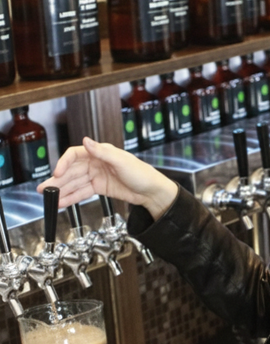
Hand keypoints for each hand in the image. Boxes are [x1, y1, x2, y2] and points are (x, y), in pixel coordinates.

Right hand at [37, 137, 177, 220]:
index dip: (64, 163)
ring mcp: (96, 176)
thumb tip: (86, 141)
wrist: (152, 192)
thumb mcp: (122, 161)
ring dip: (62, 190)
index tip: (57, 172)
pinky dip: (72, 197)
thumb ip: (102, 152)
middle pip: (72, 171)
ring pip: (75, 183)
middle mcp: (96, 163)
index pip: (75, 155)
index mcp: (100, 153)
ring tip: (50, 198)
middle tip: (45, 188)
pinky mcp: (99, 188)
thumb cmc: (141, 173)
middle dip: (58, 180)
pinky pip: (82, 192)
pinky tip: (62, 202)